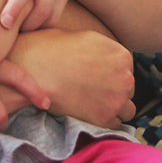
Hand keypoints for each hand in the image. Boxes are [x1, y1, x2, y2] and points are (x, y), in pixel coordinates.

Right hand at [8, 29, 136, 127]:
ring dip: (114, 108)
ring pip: (127, 109)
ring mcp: (117, 99)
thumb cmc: (50, 49)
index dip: (111, 74)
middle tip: (92, 91)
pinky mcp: (105, 118)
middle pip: (128, 89)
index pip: (126, 70)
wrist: (34, 70)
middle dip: (114, 90)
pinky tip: (88, 113)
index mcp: (121, 55)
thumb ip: (103, 50)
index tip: (98, 78)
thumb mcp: (84, 38)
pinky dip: (104, 121)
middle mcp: (125, 77)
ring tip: (93, 105)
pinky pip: (115, 124)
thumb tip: (104, 59)